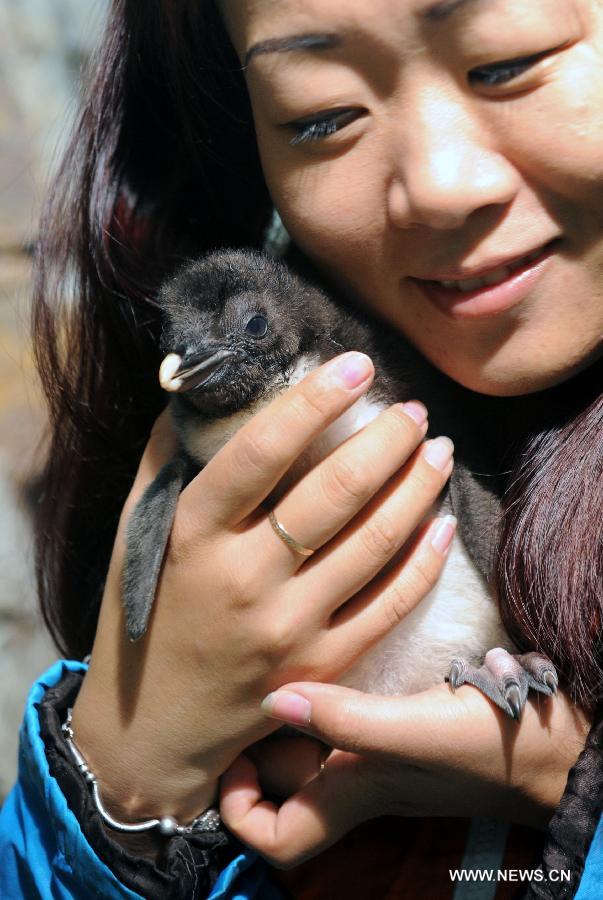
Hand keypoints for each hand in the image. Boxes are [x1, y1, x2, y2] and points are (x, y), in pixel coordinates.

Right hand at [71, 351, 453, 826]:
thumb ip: (167, 459)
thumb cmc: (146, 614)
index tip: (357, 363)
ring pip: (375, 544)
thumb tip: (202, 390)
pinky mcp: (324, 666)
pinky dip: (424, 561)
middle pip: (334, 493)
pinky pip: (389, 605)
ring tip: (438, 451)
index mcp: (194, 535)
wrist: (154, 727)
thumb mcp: (135, 530)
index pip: (260, 452)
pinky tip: (442, 523)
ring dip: (417, 489)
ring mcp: (289, 628)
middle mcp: (245, 579)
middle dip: (386, 440)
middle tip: (413, 409)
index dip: (312, 401)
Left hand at [220, 681, 589, 868]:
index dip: (242, 813)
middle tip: (237, 681)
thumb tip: (274, 698)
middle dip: (251, 738)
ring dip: (282, 700)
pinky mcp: (390, 712)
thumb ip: (348, 722)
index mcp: (349, 794)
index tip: (236, 760)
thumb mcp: (416, 734)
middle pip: (278, 774)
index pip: (278, 839)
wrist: (545, 734)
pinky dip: (318, 678)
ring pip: (304, 733)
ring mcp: (371, 743)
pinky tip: (313, 638)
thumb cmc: (485, 747)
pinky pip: (337, 703)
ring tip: (264, 652)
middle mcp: (351, 773)